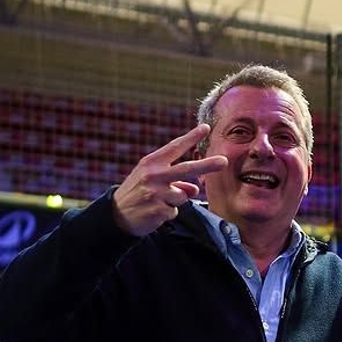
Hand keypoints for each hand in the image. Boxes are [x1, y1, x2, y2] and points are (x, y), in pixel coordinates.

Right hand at [111, 125, 227, 236]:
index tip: (206, 128)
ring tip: (158, 202)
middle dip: (207, 165)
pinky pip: (175, 211)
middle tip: (224, 161)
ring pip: (183, 196)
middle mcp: (154, 175)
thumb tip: (195, 188)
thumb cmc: (138, 192)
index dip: (191, 137)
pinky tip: (154, 212)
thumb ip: (175, 181)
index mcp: (152, 162)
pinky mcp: (158, 210)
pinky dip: (168, 213)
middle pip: (186, 169)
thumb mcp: (152, 181)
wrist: (117, 214)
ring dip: (175, 201)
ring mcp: (156, 193)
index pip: (175, 147)